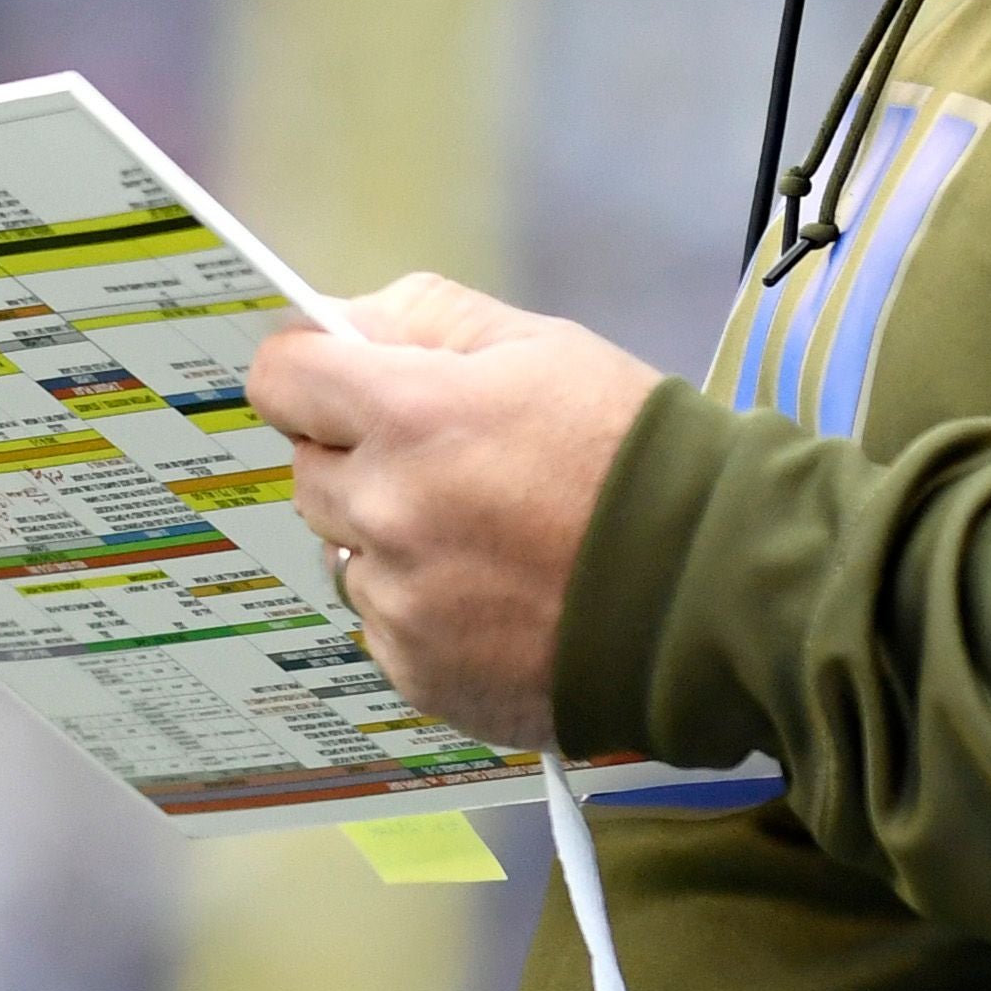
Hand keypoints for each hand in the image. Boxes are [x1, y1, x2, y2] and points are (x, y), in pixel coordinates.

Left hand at [239, 275, 662, 750]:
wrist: (708, 588)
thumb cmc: (635, 456)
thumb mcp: (545, 346)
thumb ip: (432, 319)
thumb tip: (350, 323)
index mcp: (409, 415)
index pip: (283, 377)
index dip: (310, 370)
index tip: (339, 379)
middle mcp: (385, 511)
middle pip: (309, 470)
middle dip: (360, 457)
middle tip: (448, 463)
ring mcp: (398, 601)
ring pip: (348, 553)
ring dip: (392, 540)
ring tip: (488, 538)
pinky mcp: (419, 672)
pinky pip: (386, 625)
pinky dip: (426, 611)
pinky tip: (498, 597)